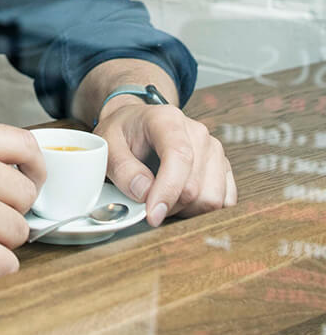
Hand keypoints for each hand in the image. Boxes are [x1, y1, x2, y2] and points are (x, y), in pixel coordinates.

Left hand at [95, 101, 236, 227]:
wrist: (136, 124)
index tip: (152, 215)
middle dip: (170, 205)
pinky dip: (202, 210)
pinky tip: (182, 201)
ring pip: (212, 199)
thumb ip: (123, 169)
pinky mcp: (223, 167)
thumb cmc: (123, 133)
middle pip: (196, 187)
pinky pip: (225, 201)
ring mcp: (214, 150)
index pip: (179, 157)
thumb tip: (145, 193)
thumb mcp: (109, 145)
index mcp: (168, 120)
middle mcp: (197, 133)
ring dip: (186, 210)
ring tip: (164, 198)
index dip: (167, 191)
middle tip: (148, 201)